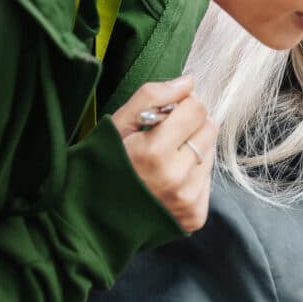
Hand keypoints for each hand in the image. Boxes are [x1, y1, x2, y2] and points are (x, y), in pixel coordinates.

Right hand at [111, 76, 216, 231]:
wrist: (92, 220)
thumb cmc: (102, 166)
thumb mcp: (116, 126)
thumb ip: (152, 97)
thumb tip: (189, 81)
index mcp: (154, 152)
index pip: (196, 109)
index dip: (182, 105)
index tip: (166, 113)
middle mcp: (176, 178)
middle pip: (209, 129)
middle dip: (191, 124)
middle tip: (166, 135)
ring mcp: (188, 199)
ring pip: (210, 152)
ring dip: (193, 149)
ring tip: (165, 160)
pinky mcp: (195, 214)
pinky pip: (208, 179)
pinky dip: (193, 173)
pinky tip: (169, 180)